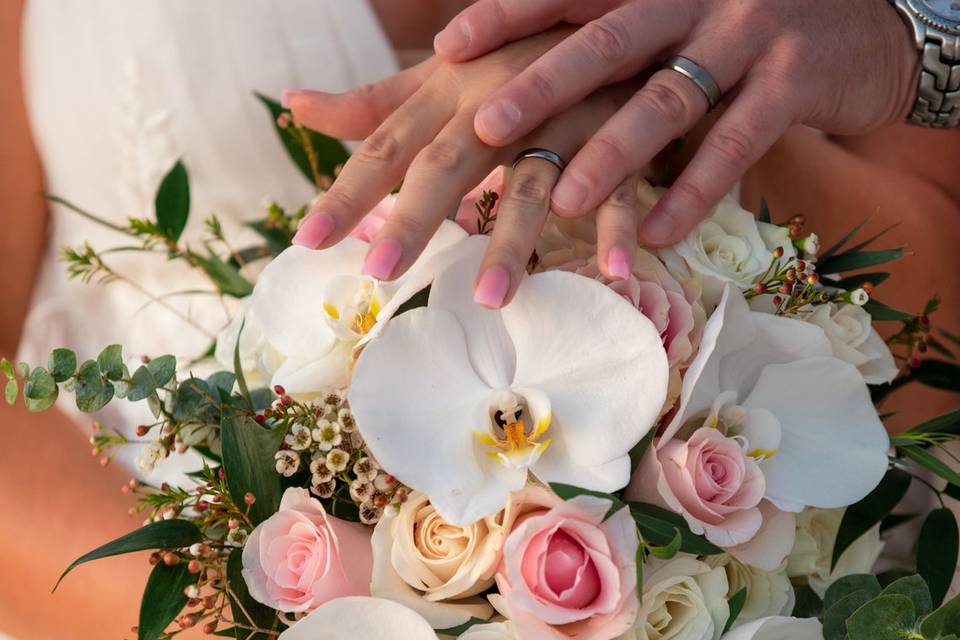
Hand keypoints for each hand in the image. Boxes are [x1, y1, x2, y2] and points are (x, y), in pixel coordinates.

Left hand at [285, 30, 648, 307]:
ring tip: (489, 298)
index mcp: (447, 90)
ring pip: (532, 183)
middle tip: (380, 271)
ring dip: (513, 238)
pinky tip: (613, 270)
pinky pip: (621, 186)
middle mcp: (497, 105)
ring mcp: (559, 121)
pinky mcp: (614, 138)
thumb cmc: (506, 62)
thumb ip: (374, 102)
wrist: (600, 24)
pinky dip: (617, 224)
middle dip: (415, 216)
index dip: (346, 192)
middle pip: (449, 163)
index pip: (386, 146)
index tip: (308, 241)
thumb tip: (297, 105)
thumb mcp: (437, 78)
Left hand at [432, 0, 919, 245]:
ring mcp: (744, 37)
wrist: (861, 22)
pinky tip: (655, 237)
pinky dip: (694, 192)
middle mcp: (691, 1)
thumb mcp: (670, 20)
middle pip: (607, 41)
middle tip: (483, 128)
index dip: (508, 14)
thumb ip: (603, 44)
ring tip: (565, 202)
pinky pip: (736, 144)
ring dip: (613, 154)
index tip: (446, 48)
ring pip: (668, 99)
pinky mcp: (791, 83)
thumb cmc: (736, 30)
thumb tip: (514, 80)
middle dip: (542, 85)